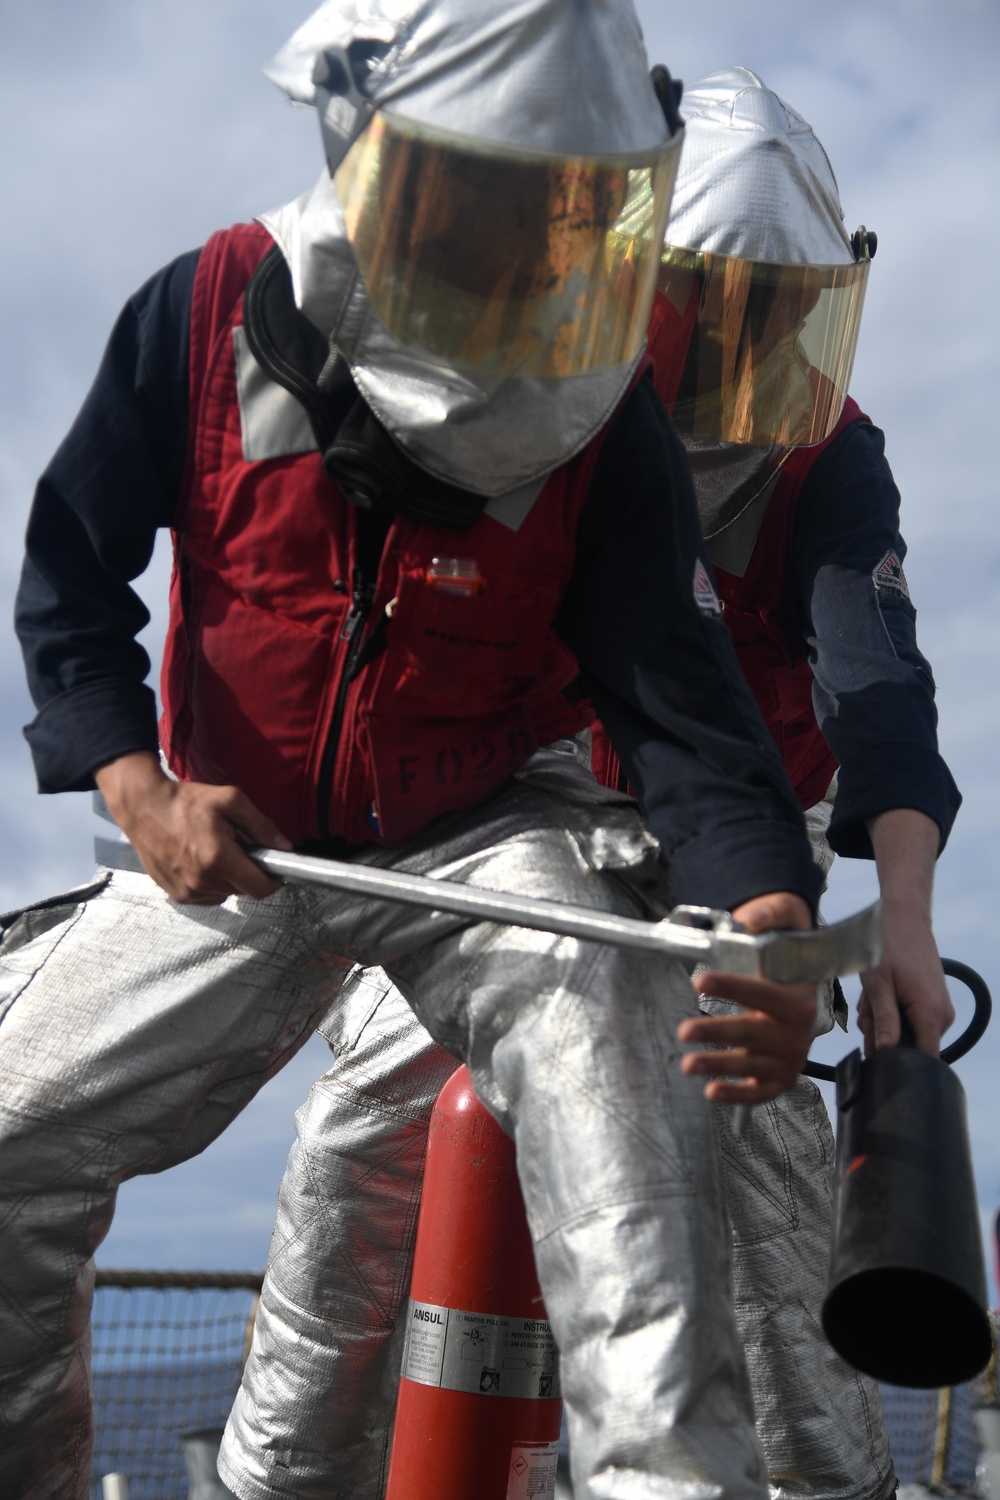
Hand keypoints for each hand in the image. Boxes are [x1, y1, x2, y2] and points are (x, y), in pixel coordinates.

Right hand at [95, 751, 291, 904]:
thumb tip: (285, 847)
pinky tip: (199, 860)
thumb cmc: (185, 802)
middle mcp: (203, 881)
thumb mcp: (230, 801)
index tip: (274, 869)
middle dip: (247, 872)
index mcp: (219, 859)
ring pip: (225, 893)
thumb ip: (261, 825)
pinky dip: (210, 882)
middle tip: (237, 848)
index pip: (260, 889)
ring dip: (227, 878)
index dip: (273, 881)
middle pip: (243, 890)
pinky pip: (206, 896)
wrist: (143, 807)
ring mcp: (188, 891)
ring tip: (213, 851)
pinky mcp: (176, 895)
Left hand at [677, 891, 816, 1104]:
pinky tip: (711, 1091)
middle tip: (683, 1031)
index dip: (732, 987)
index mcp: (799, 998)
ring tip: (687, 1064)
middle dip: (717, 1033)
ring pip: (752, 1065)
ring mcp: (790, 1058)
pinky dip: (737, 1096)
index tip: (701, 980)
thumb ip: (771, 915)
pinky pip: (759, 1092)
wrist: (803, 986)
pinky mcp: (780, 1078)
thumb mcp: (786, 925)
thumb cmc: (786, 958)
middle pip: (754, 1033)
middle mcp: (798, 1032)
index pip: (763, 993)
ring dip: (719, 1065)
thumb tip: (751, 918)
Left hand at [857, 904, 952, 1054]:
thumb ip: (884, 1020)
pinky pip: (909, 1019)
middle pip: (908, 1046)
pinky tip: (880, 994)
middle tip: (866, 1010)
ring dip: (882, 1019)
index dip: (896, 1059)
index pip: (922, 1058)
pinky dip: (890, 1010)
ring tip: (872, 997)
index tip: (874, 1044)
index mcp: (931, 1012)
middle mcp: (942, 1015)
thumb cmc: (887, 945)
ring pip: (905, 1032)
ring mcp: (940, 1008)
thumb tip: (885, 1051)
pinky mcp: (933, 1002)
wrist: (904, 917)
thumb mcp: (878, 983)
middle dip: (881, 1033)